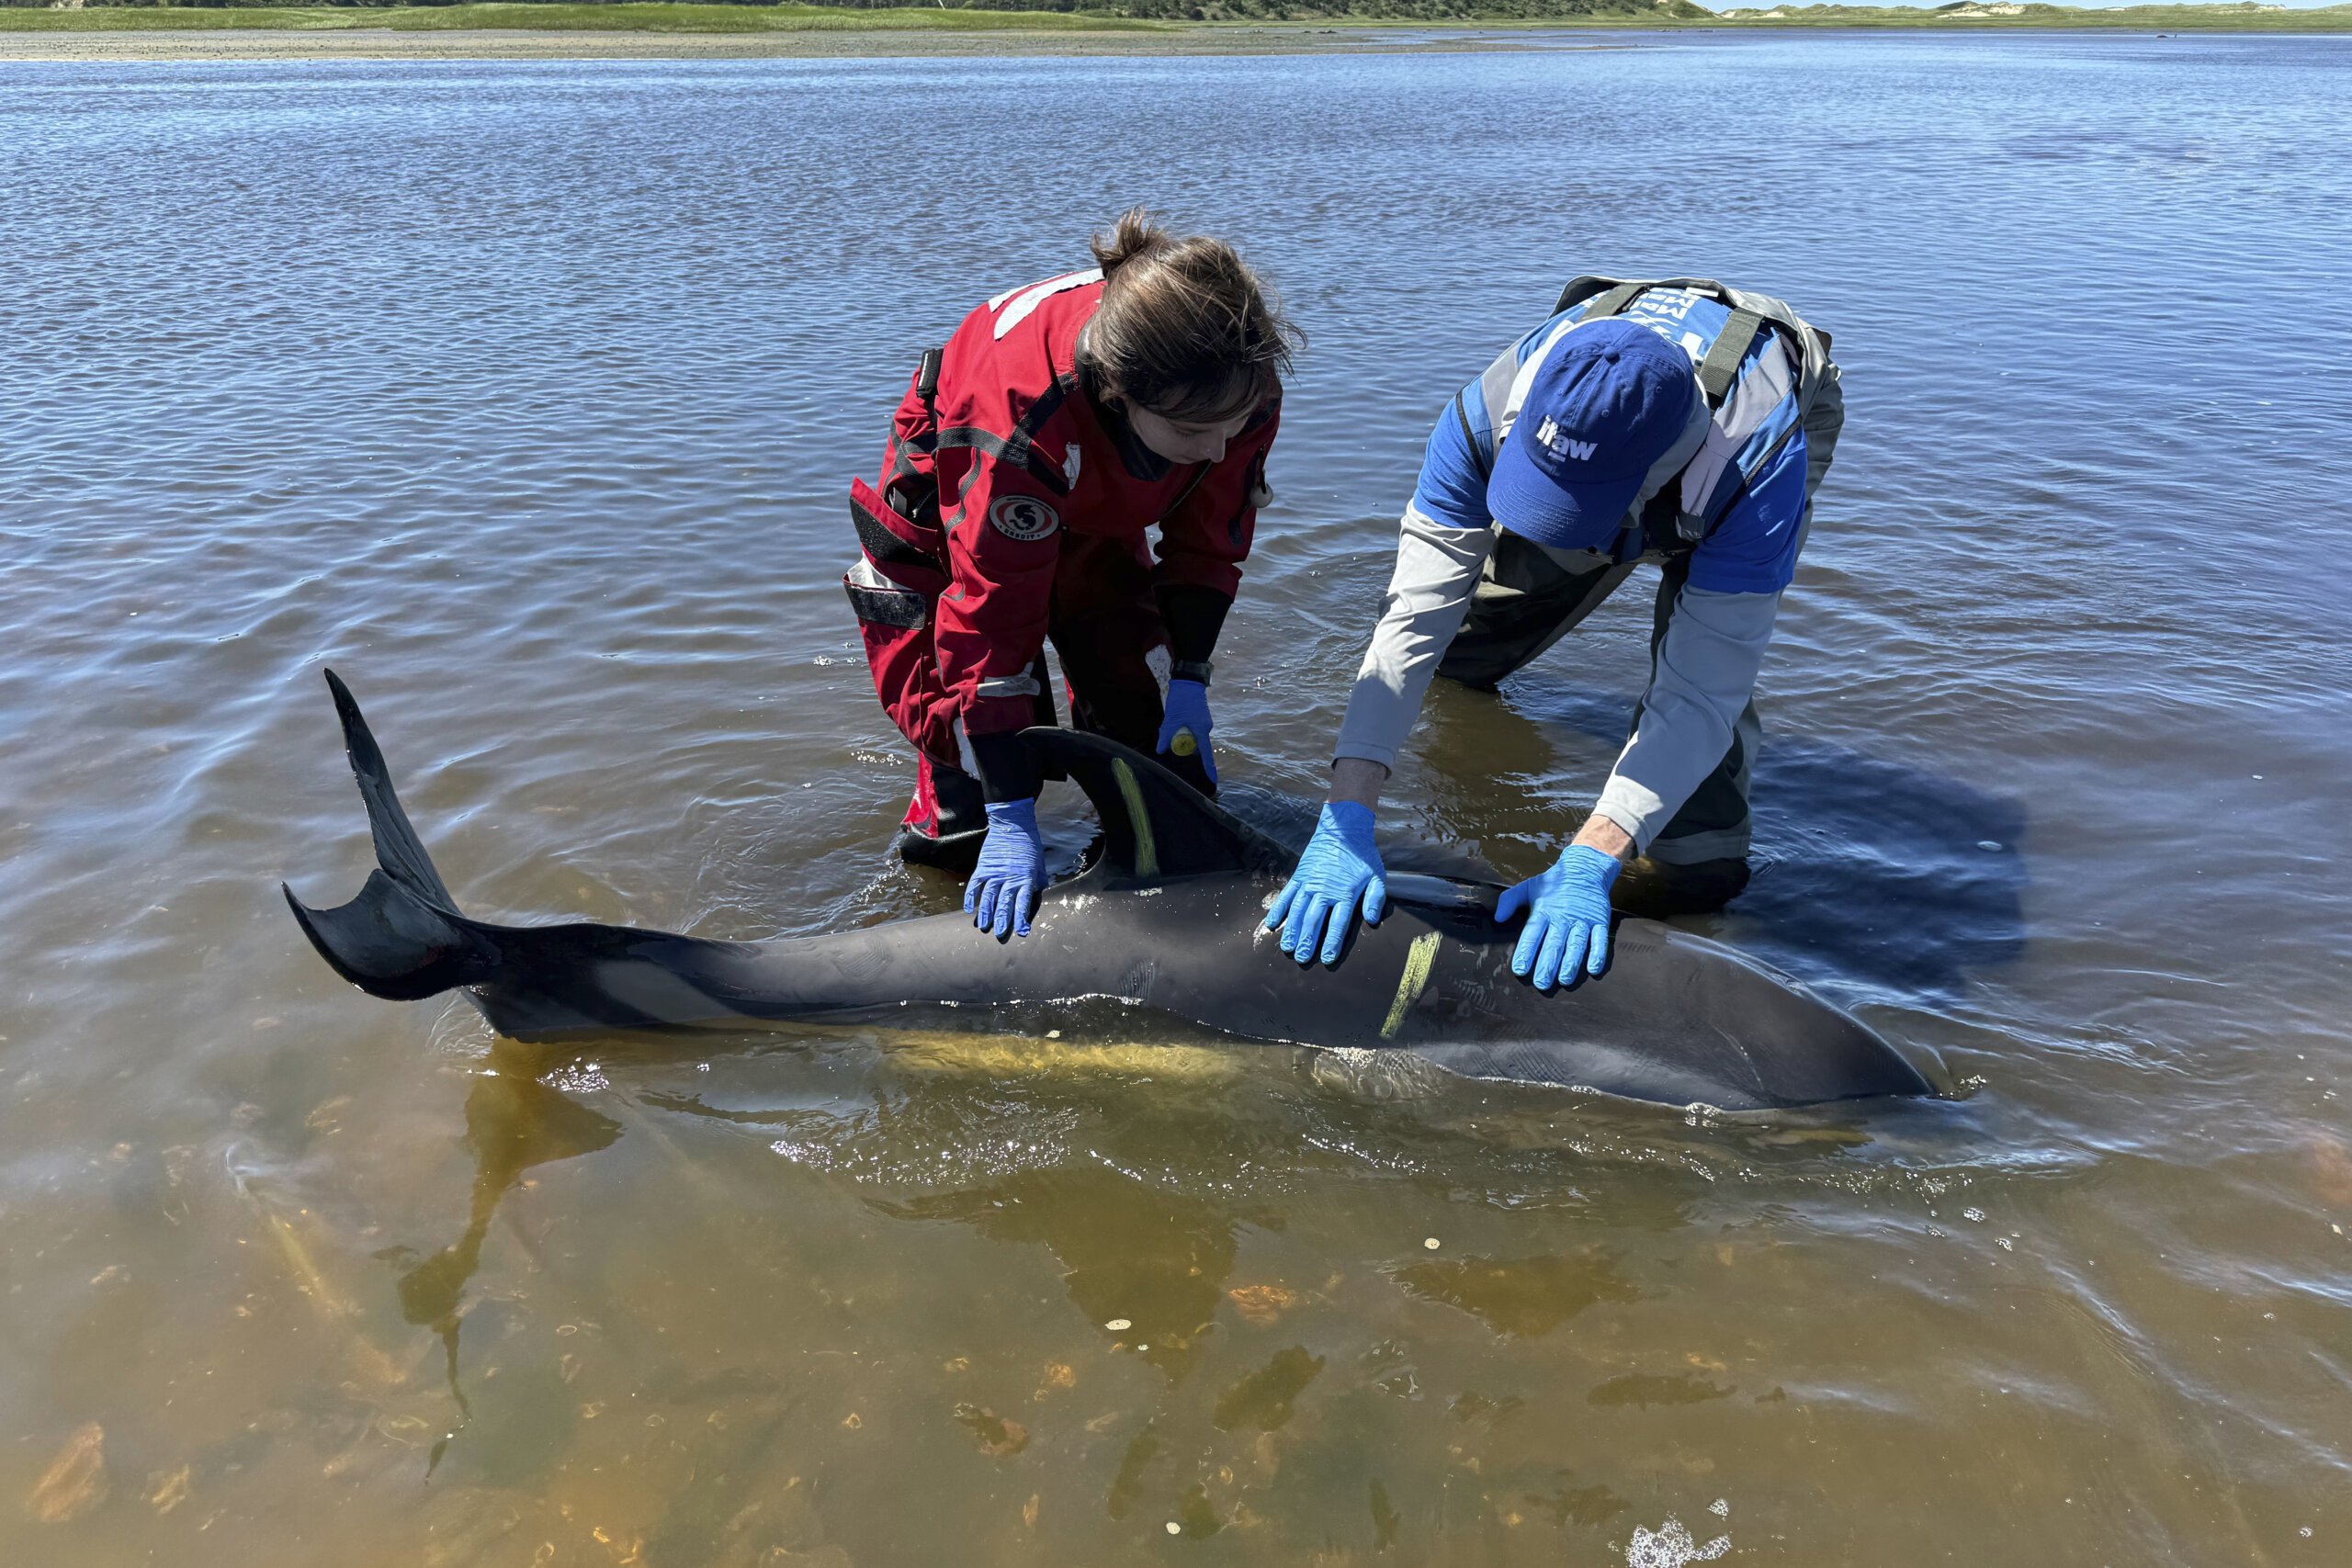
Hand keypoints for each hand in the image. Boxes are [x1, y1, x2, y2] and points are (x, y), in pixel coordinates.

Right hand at [966, 799, 1044, 938]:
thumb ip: (1035, 885)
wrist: (1013, 825)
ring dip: (986, 912)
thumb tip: (1032, 903)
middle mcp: (1010, 877)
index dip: (1022, 918)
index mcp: (1026, 878)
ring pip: (988, 896)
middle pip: (1005, 902)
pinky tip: (968, 909)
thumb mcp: (1039, 867)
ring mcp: (995, 872)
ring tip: (983, 927)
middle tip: (999, 935)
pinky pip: (975, 884)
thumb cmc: (1029, 848)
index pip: (1024, 902)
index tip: (1022, 932)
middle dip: (1002, 920)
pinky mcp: (983, 866)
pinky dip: (970, 897)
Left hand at [1155, 678, 1216, 788]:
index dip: (1208, 768)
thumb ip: (1166, 735)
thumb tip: (1160, 750)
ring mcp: (1204, 723)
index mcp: (1202, 730)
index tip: (1213, 781)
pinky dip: (1186, 735)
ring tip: (1174, 740)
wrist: (1188, 680)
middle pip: (1199, 748)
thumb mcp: (1171, 718)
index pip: (1206, 755)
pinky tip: (1176, 731)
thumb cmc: (1181, 698)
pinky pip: (1194, 732)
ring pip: (1195, 739)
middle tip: (1180, 759)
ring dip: (1185, 742)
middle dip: (1190, 754)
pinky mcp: (1200, 718)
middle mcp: (1206, 728)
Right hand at [1264, 802, 1385, 965]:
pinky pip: (1286, 895)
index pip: (1337, 923)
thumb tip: (1373, 920)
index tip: (1326, 959)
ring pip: (1297, 911)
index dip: (1331, 942)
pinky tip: (1272, 923)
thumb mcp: (1376, 876)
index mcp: (1344, 893)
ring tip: (1287, 948)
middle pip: (1313, 920)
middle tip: (1302, 959)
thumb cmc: (1362, 855)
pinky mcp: (1299, 876)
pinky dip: (1277, 909)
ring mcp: (1308, 883)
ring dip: (1291, 930)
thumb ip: (1375, 899)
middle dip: (1307, 941)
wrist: (1343, 829)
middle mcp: (1323, 891)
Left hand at [1495, 844, 1621, 988]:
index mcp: (1544, 910)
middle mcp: (1563, 917)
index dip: (1526, 951)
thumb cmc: (1554, 882)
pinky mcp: (1600, 920)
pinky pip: (1600, 939)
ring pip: (1576, 944)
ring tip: (1564, 980)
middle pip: (1554, 943)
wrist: (1586, 868)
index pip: (1533, 933)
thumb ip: (1510, 901)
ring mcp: (1583, 920)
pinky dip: (1598, 954)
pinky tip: (1593, 969)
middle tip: (1541, 983)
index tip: (1519, 969)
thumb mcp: (1529, 886)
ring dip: (1571, 963)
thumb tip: (1497, 918)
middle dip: (1547, 964)